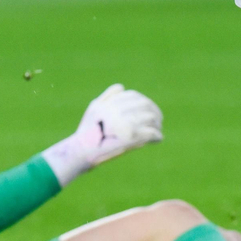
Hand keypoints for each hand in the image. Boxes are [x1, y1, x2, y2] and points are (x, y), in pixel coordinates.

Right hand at [42, 84, 163, 186]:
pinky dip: (157, 136)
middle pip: (145, 105)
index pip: (134, 96)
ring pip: (150, 118)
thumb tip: (122, 88)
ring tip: (158, 129)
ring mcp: (125, 124)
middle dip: (154, 111)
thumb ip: (108, 96)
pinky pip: (151, 134)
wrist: (81, 153)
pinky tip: (158, 139)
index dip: (144, 101)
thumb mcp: (94, 109)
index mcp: (111, 103)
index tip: (149, 108)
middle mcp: (118, 111)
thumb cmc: (87, 132)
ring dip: (157, 124)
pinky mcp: (131, 138)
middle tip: (159, 120)